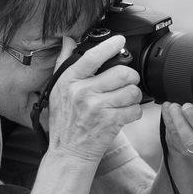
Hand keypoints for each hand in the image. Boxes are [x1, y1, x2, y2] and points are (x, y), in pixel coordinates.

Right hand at [47, 35, 142, 160]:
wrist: (69, 153)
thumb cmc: (64, 121)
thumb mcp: (57, 91)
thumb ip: (63, 63)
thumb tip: (67, 40)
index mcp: (69, 81)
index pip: (92, 57)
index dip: (110, 46)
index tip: (120, 40)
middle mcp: (82, 93)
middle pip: (122, 73)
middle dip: (131, 77)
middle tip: (128, 81)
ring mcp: (97, 108)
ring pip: (132, 91)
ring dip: (134, 95)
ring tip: (126, 99)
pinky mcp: (110, 122)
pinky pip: (135, 110)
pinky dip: (134, 112)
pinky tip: (125, 113)